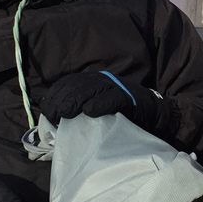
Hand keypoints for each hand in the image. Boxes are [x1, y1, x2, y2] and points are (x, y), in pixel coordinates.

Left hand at [40, 70, 166, 132]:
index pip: (69, 83)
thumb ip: (80, 110)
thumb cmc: (123, 117)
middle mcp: (104, 80)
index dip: (56, 94)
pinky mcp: (130, 97)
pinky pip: (113, 98)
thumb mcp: (98, 109)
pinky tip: (90, 111)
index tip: (47, 110)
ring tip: (63, 113)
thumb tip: (54, 121)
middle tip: (52, 115)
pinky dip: (100, 104)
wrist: (156, 115)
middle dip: (61, 99)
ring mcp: (117, 87)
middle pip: (77, 85)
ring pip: (92, 89)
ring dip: (75, 100)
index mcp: (94, 81)